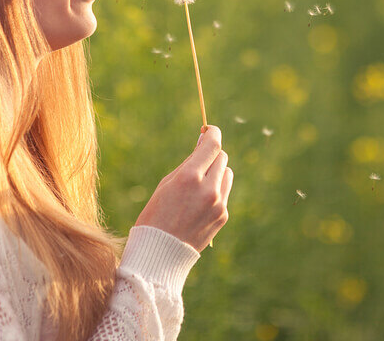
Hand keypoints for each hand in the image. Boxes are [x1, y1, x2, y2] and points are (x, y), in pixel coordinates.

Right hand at [135, 125, 232, 251]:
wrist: (160, 253)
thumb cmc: (156, 214)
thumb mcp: (167, 183)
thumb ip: (188, 163)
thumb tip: (203, 144)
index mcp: (190, 177)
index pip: (213, 145)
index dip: (213, 133)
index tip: (210, 130)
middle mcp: (208, 189)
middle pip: (222, 157)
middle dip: (211, 155)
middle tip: (199, 161)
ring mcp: (219, 203)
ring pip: (226, 173)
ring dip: (216, 172)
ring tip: (199, 184)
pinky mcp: (223, 215)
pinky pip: (224, 192)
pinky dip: (216, 190)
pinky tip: (199, 203)